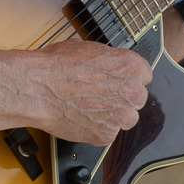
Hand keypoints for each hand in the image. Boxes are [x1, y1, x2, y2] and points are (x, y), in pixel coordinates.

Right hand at [25, 39, 152, 145]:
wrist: (39, 88)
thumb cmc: (58, 65)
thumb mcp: (89, 49)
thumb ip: (108, 60)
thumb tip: (108, 63)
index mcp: (131, 66)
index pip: (144, 75)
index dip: (129, 78)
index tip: (120, 81)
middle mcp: (131, 91)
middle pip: (138, 98)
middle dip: (123, 98)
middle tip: (102, 96)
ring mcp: (120, 115)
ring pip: (126, 119)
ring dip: (114, 116)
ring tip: (91, 109)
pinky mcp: (106, 134)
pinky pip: (108, 134)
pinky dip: (97, 129)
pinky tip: (82, 119)